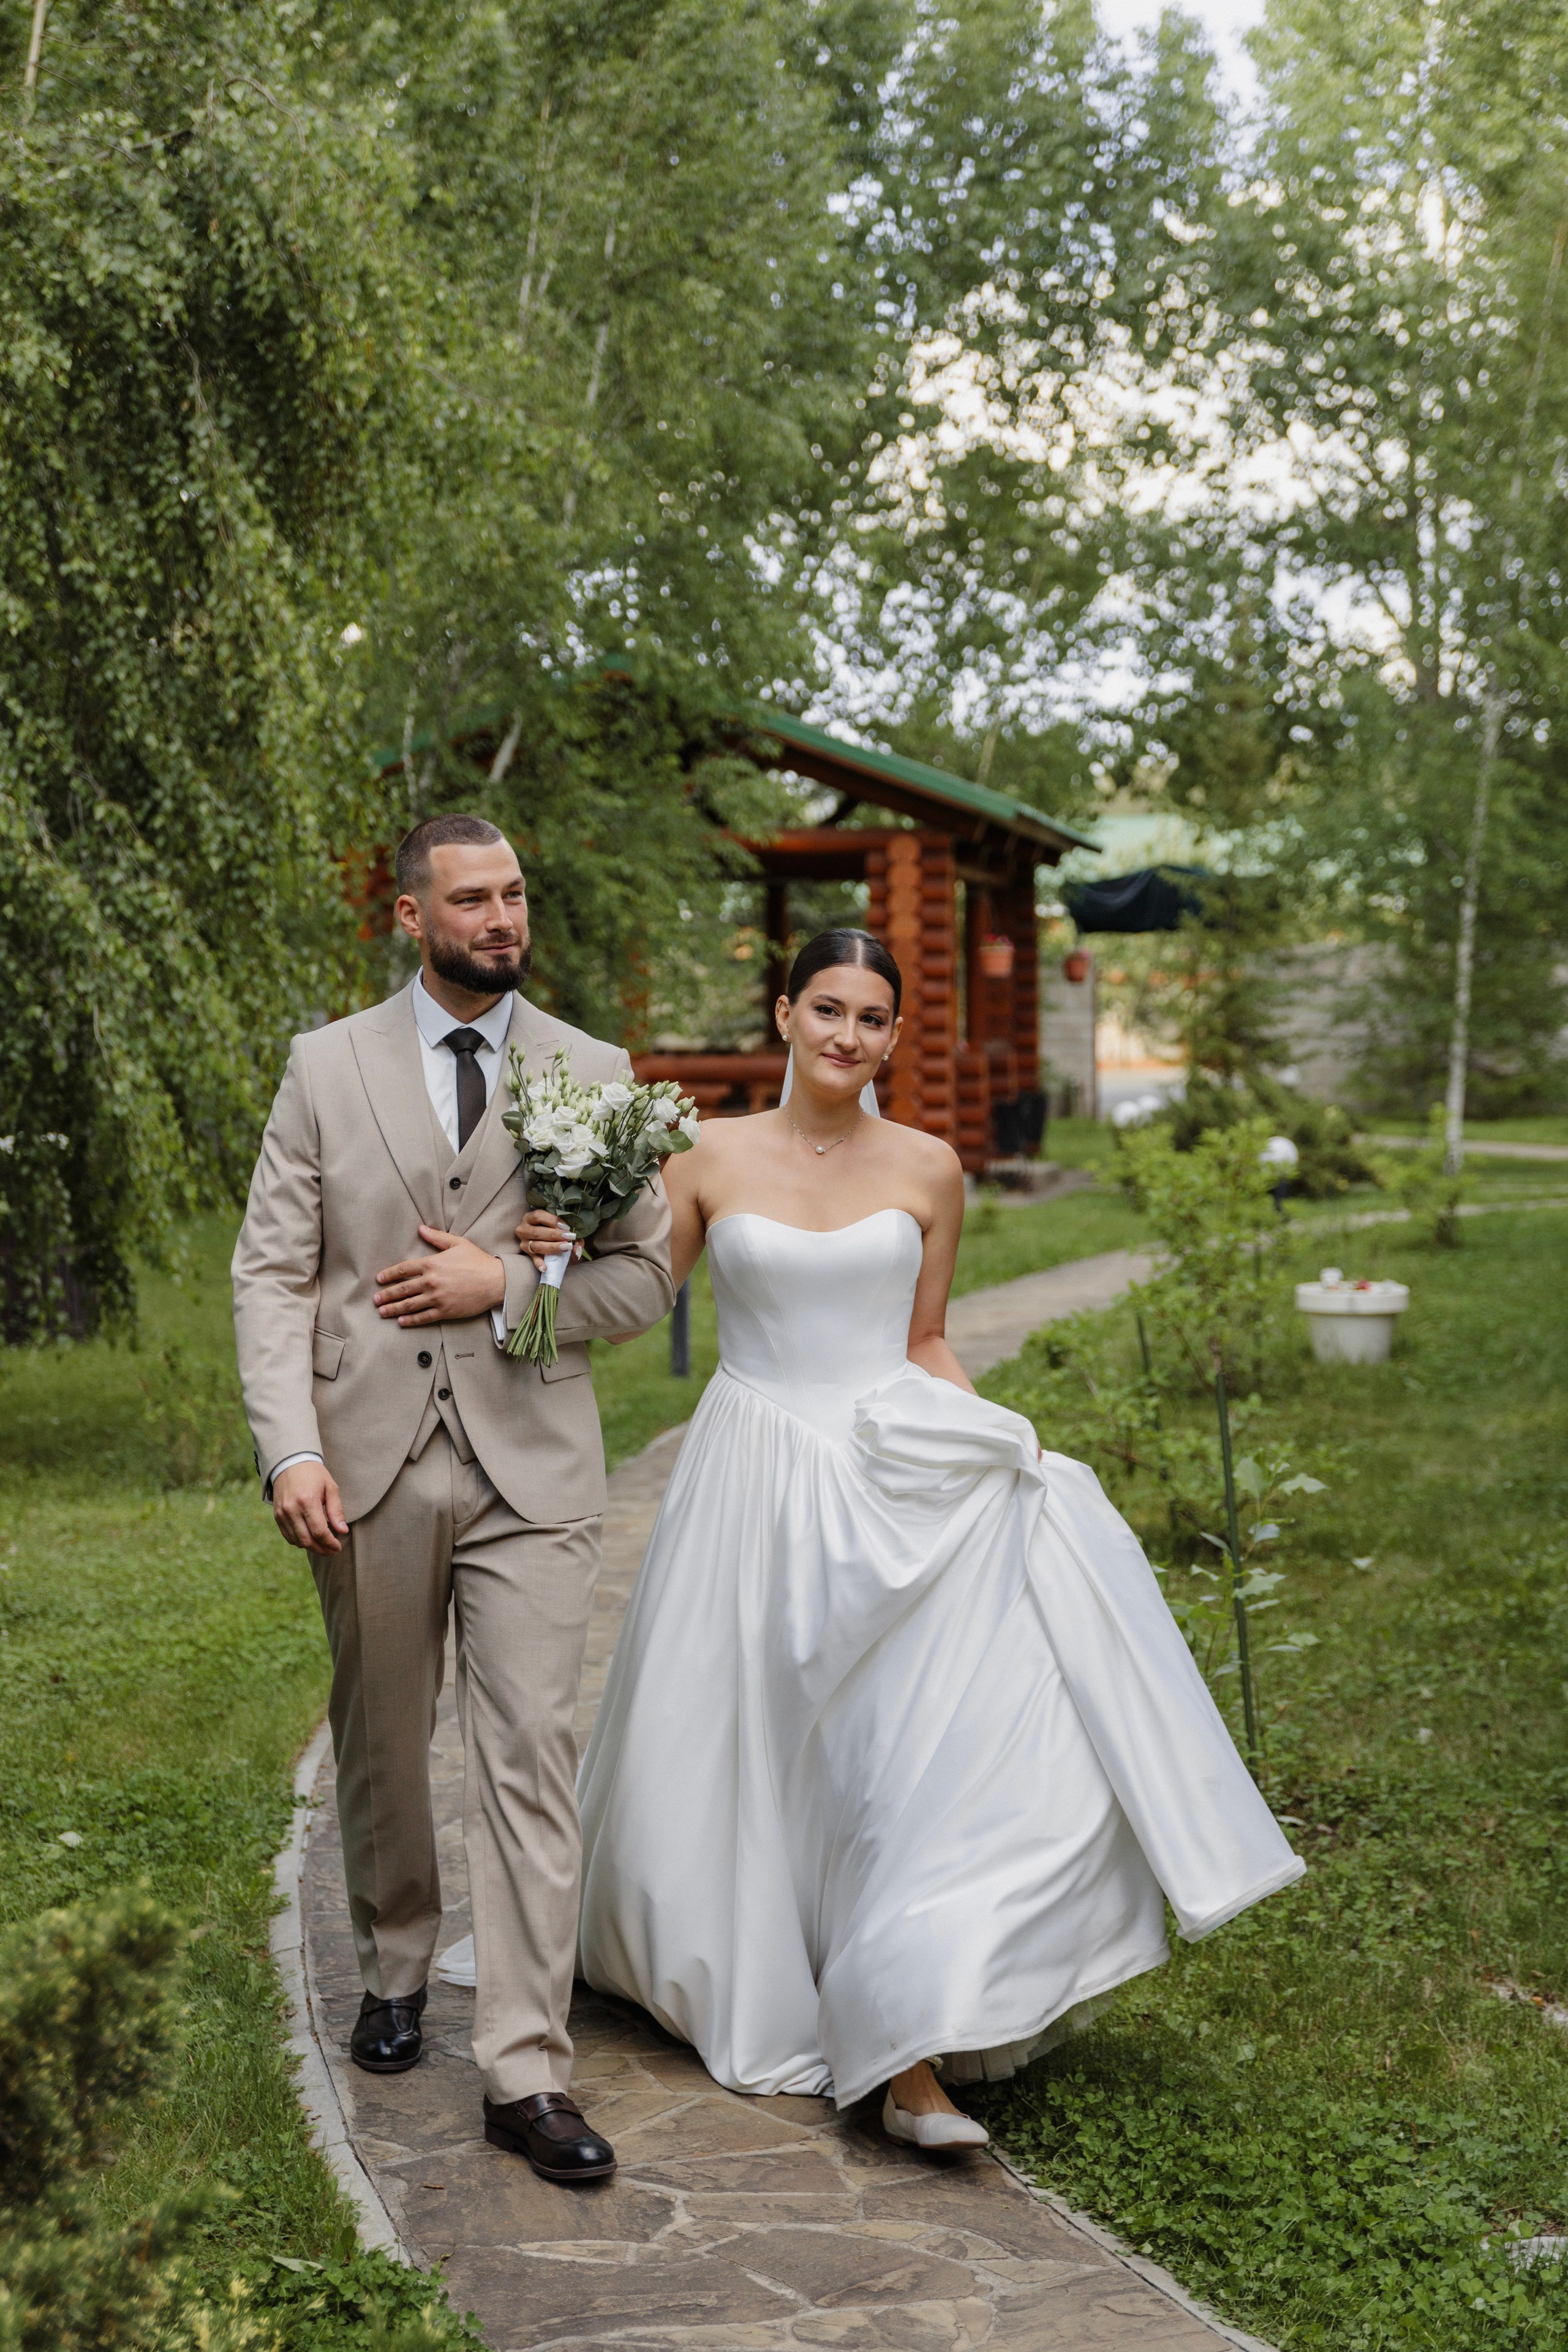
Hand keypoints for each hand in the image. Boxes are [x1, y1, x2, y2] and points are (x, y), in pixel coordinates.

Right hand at [274, 1461, 348, 1554]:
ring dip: (311, 1548)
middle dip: (322, 1549)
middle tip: (332, 1551)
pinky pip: (288, 1536)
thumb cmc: (314, 1474)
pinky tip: (310, 1540)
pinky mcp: (277, 1516)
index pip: (319, 1531)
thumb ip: (336, 1510)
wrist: (290, 1463)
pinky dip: (299, 1542)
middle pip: (307, 1540)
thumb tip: (343, 1531)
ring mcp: (282, 1513)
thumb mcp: (330, 1487)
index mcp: (307, 1501)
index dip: (330, 1543)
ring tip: (323, 1547)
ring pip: (297, 1541)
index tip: (338, 1547)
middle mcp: (292, 1509)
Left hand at [375, 1228, 505, 1324]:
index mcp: (432, 1263)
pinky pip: (423, 1317)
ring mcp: (437, 1297)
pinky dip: (411, 1320)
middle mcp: (431, 1281)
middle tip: (375, 1300)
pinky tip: (401, 1322)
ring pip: (409, 1305)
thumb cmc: (478, 1260)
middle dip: (386, 1295)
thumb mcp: (458, 1243)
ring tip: (382, 1312)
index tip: (379, 1280)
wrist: (496, 1281)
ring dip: (393, 1309)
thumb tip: (421, 1229)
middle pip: (402, 1289)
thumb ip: (437, 1237)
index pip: (404, 1269)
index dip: (389, 1275)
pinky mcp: (445, 1311)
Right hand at [516, 1209, 582, 1268]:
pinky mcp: (527, 1254)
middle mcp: (523, 1229)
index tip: (566, 1226)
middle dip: (554, 1235)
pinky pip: (533, 1260)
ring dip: (552, 1247)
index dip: (552, 1220)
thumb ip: (570, 1231)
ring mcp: (524, 1243)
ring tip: (565, 1248)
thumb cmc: (552, 1227)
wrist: (544, 1236)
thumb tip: (576, 1247)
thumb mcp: (559, 1225)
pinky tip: (545, 1268)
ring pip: (536, 1246)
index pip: (538, 1216)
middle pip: (537, 1232)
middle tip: (568, 1237)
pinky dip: (539, 1264)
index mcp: (530, 1217)